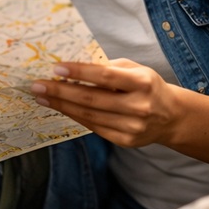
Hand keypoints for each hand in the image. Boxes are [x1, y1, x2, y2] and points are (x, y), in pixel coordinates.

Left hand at [29, 58, 181, 148]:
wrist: (171, 116)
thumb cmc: (147, 86)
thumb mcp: (135, 69)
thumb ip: (108, 67)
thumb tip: (73, 68)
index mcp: (143, 82)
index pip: (106, 76)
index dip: (80, 72)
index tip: (56, 68)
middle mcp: (139, 106)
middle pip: (92, 99)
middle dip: (61, 92)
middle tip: (38, 86)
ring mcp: (132, 126)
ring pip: (90, 116)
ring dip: (62, 106)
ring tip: (43, 98)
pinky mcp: (125, 140)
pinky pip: (94, 127)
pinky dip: (76, 116)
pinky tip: (61, 109)